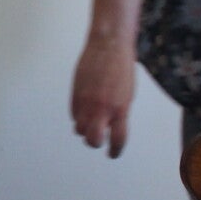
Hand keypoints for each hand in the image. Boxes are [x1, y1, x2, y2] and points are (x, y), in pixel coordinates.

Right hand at [71, 32, 135, 157]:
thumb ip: (119, 113)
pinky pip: (74, 114)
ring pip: (79, 129)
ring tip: (91, 121)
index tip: (113, 153)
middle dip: (95, 142)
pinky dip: (79, 115)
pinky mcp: (75, 94)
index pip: (117, 139)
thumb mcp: (127, 95)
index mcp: (120, 109)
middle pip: (92, 140)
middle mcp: (101, 108)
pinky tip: (85, 107)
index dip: (115, 150)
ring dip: (85, 128)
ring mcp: (86, 102)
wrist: (108, 46)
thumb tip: (110, 126)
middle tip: (99, 140)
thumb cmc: (121, 67)